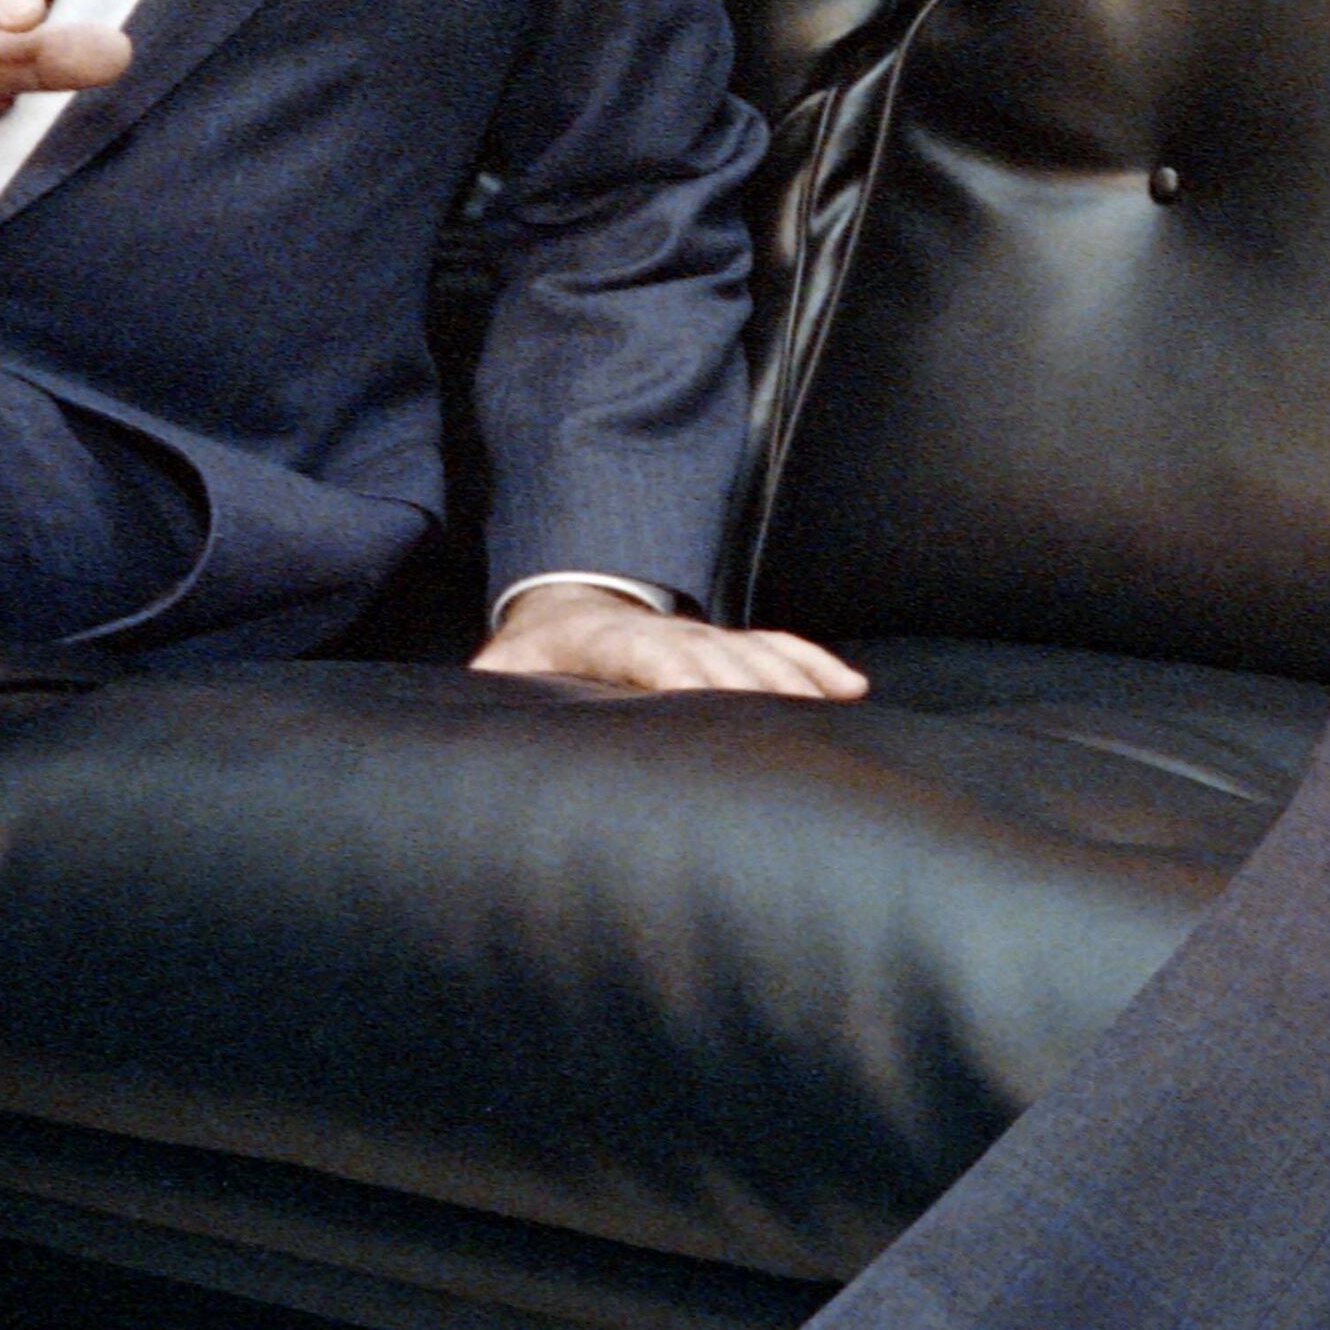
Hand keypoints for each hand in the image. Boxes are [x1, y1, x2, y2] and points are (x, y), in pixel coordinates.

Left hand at [474, 581, 865, 699]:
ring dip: (797, 676)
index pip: (655, 655)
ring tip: (838, 707)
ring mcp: (702, 636)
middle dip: (759, 684)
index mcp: (611, 640)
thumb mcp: (505, 664)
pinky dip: (814, 664)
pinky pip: (779, 646)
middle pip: (722, 655)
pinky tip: (849, 689)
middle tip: (796, 726)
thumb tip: (480, 708)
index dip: (687, 674)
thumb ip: (497, 683)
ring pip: (758, 649)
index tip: (717, 699)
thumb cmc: (538, 650)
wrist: (569, 602)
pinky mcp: (724, 645)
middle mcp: (668, 633)